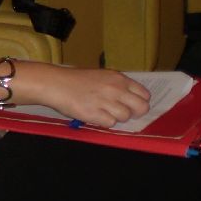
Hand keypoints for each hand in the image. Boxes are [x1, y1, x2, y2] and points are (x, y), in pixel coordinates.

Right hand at [33, 68, 149, 128]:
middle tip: (124, 114)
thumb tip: (131, 101)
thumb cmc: (77, 80)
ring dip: (117, 118)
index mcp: (119, 78)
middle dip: (135, 113)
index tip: (132, 105)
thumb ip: (118, 86)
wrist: (56, 84)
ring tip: (104, 112)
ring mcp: (106, 102)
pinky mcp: (95, 114)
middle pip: (141, 108)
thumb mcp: (102, 76)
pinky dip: (104, 122)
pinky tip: (95, 115)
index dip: (140, 102)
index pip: (144, 94)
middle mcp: (116, 89)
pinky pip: (110, 124)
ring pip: (125, 117)